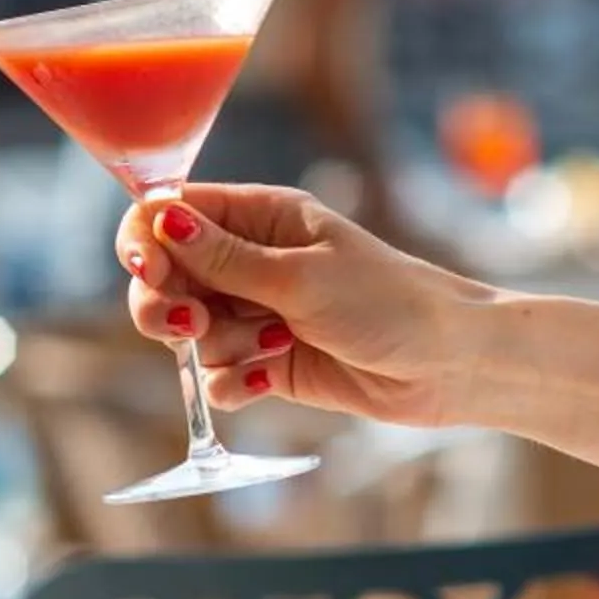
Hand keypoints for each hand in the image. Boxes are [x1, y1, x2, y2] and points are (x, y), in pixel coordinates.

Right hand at [117, 185, 598, 466]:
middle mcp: (253, 261)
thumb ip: (225, 258)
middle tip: (188, 324)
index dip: (148, 240)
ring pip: (191, 333)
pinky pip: (221, 376)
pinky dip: (236, 384)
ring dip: (216, 348)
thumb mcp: (302, 276)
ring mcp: (260, 314)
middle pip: (168, 278)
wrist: (451, 365)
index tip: (150, 269)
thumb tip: (158, 220)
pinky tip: (271, 380)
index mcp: (261, 217)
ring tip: (267, 348)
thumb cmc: (390, 302)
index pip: (172, 214)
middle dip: (167, 303)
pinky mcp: (271, 364)